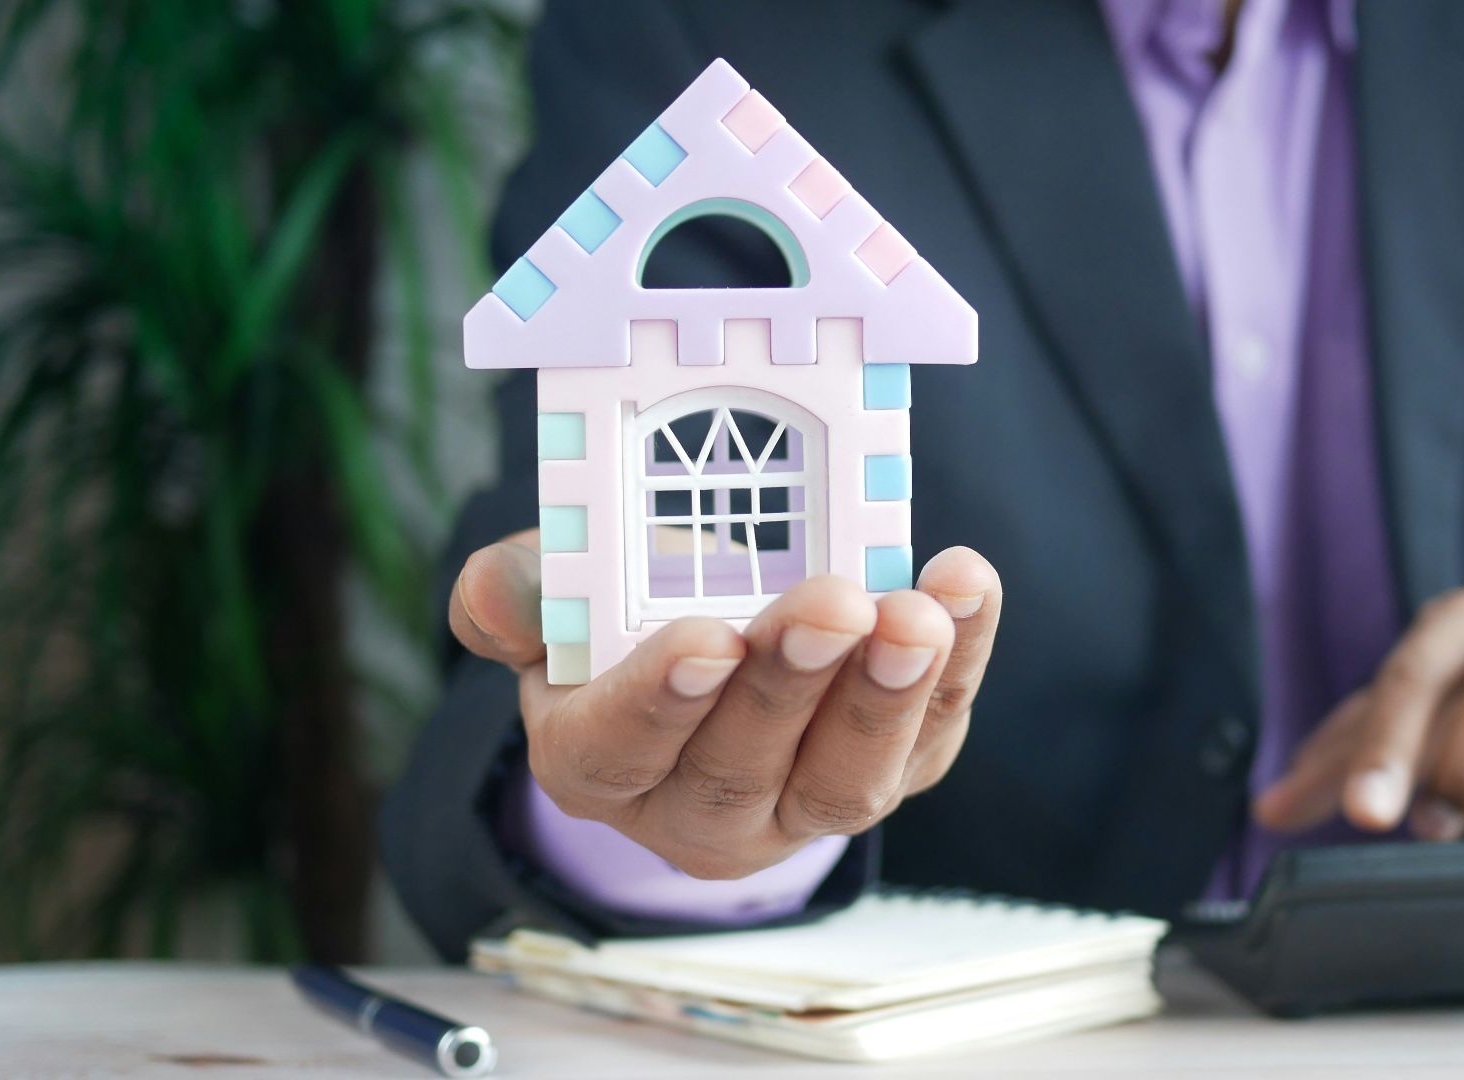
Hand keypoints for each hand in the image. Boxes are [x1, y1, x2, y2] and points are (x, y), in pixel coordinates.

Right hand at [450, 530, 1001, 878]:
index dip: (663, 699)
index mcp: (598, 763)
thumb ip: (519, 593)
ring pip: (845, 779)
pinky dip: (959, 663)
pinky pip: (931, 734)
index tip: (708, 639)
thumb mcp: (556, 597)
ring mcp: (803, 804)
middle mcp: (699, 808)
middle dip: (792, 686)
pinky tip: (965, 588)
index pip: (620, 749)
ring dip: (889, 695)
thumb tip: (497, 589)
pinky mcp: (892, 772)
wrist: (713, 639)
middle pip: (742, 768)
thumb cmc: (625, 615)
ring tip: (916, 615)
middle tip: (833, 605)